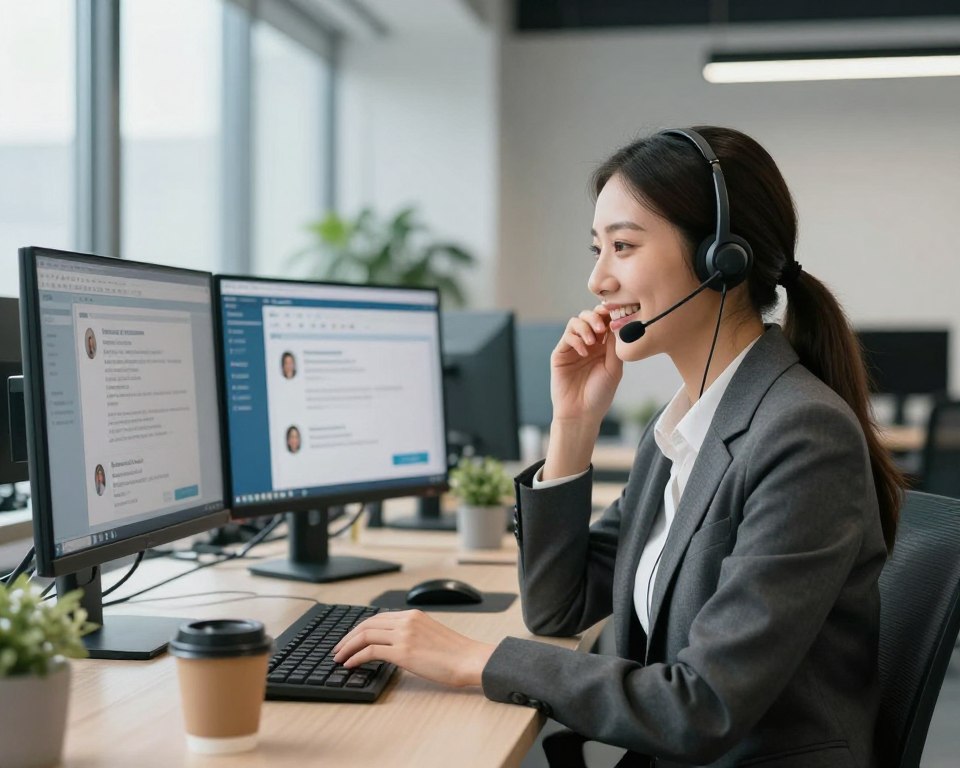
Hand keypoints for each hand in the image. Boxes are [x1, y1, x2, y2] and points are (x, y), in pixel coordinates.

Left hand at [332, 609, 495, 687]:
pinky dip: (356, 657)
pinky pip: (371, 650)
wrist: (470, 660)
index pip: (377, 618)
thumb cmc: (455, 653)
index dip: (359, 629)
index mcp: (413, 614)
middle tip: (337, 649)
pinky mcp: (404, 651)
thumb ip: (411, 633)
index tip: (349, 639)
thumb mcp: (430, 634)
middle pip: (367, 624)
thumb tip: (391, 645)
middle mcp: (407, 620)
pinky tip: (351, 664)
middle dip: (348, 637)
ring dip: (348, 647)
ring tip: (339, 658)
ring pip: (365, 635)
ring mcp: (405, 635)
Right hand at [550, 304, 622, 424]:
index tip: (614, 314)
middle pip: (589, 316)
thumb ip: (614, 346)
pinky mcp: (560, 353)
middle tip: (602, 327)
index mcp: (604, 346)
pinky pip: (567, 336)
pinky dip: (576, 339)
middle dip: (596, 316)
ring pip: (576, 322)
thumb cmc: (600, 394)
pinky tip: (584, 352)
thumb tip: (617, 323)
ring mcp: (573, 347)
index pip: (605, 322)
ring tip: (592, 341)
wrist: (581, 413)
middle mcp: (588, 344)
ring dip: (585, 326)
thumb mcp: (614, 369)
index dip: (608, 314)